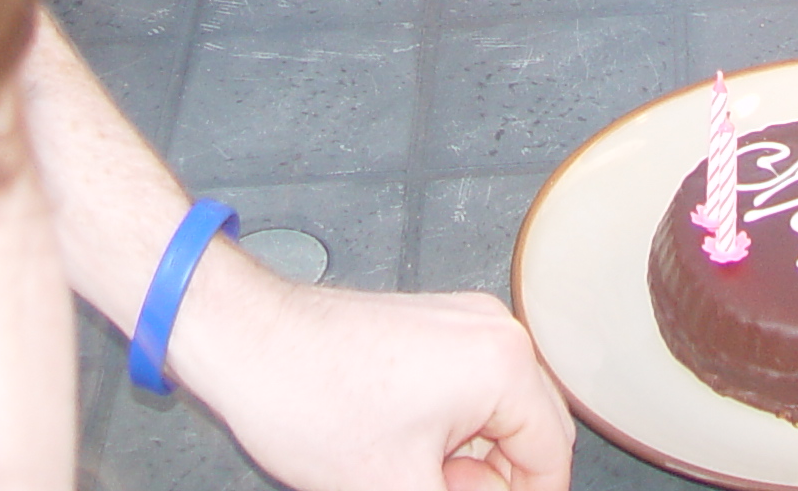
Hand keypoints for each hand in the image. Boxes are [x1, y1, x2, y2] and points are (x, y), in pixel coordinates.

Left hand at [173, 248, 573, 490]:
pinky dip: (444, 433)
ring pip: (494, 417)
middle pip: (530, 433)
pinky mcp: (430, 329)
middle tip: (434, 490)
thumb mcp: (398, 489)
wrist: (245, 340)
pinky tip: (395, 451)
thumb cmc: (306, 394)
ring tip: (404, 475)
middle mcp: (493, 331)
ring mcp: (460, 324)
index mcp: (504, 364)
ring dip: (463, 461)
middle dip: (488, 482)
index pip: (551, 460)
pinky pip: (464, 393)